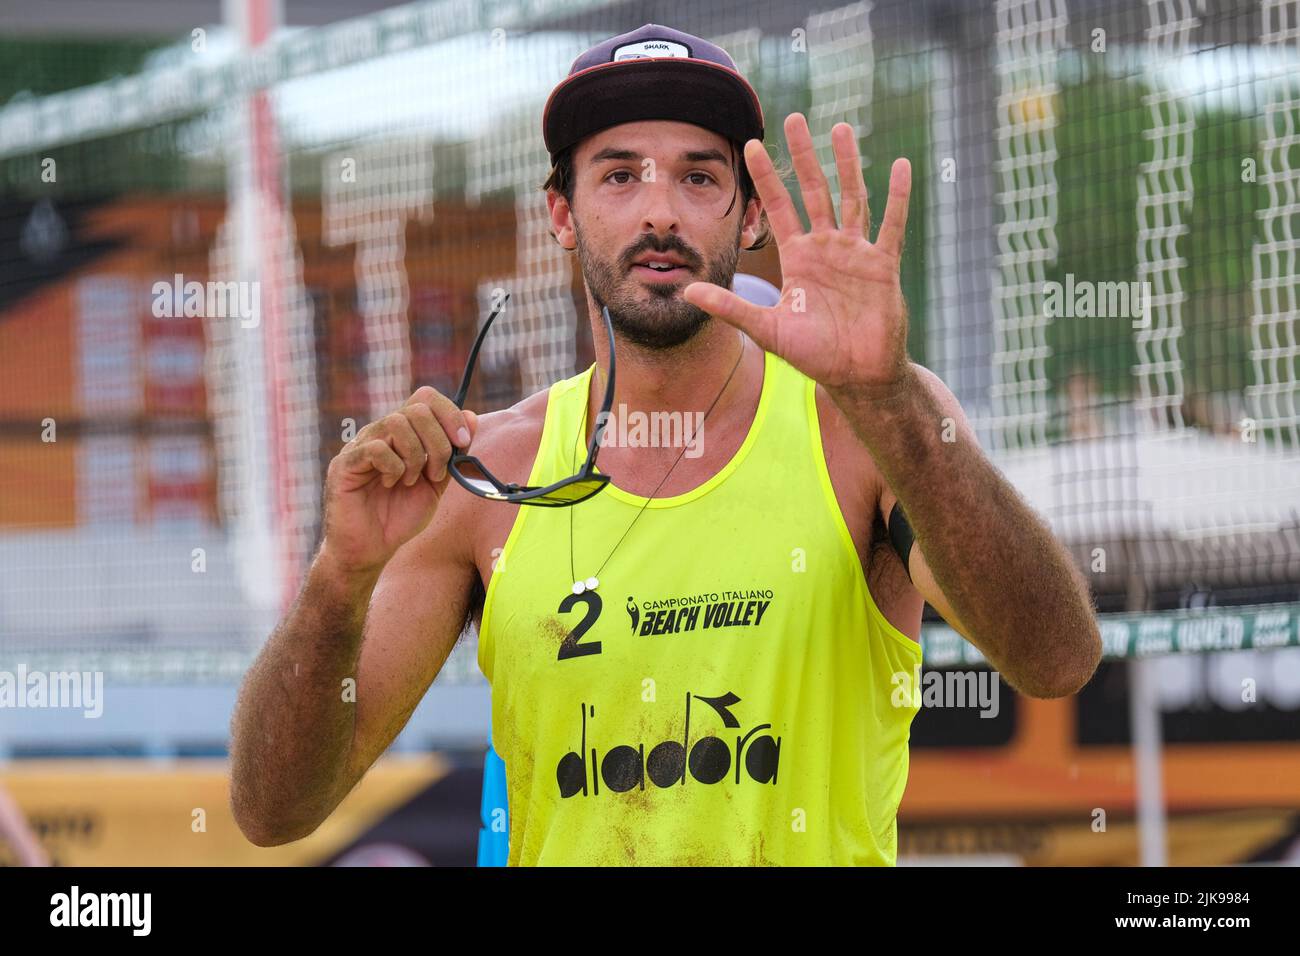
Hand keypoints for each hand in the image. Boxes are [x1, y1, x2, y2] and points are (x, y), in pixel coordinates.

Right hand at [319, 386, 477, 575]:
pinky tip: (392, 484)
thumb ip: (453, 454)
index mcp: (403, 434)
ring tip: (412, 480)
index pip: (426, 398)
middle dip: (438, 441)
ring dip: (416, 455)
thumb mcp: (437, 484)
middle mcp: (380, 433)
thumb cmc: (399, 517)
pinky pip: (376, 448)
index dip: (450, 414)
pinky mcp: (345, 464)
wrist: (370, 550)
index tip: (463, 443)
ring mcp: (361, 445)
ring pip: (397, 422)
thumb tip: (472, 417)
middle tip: (437, 473)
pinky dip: (394, 467)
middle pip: (417, 409)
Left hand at [682, 113, 912, 396]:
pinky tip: (899, 166)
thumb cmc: (814, 354)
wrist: (856, 375)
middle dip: (804, 155)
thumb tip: (689, 292)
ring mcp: (856, 253)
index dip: (767, 177)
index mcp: (798, 258)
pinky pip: (891, 225)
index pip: (779, 207)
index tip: (752, 144)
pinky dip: (896, 197)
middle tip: (794, 118)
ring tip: (841, 128)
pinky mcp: (883, 265)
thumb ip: (732, 308)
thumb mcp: (768, 329)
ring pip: (852, 197)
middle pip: (814, 191)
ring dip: (847, 164)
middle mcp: (827, 247)